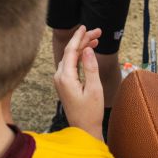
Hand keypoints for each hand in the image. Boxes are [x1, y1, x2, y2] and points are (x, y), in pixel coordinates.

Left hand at [53, 26, 104, 140]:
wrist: (83, 130)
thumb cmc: (90, 112)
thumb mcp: (94, 89)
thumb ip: (90, 68)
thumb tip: (87, 50)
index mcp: (65, 77)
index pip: (70, 51)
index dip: (78, 37)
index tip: (85, 27)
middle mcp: (59, 77)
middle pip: (70, 52)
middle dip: (83, 40)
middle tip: (98, 32)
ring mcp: (60, 80)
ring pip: (70, 57)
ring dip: (82, 47)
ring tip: (96, 39)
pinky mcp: (64, 84)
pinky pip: (70, 65)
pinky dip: (79, 56)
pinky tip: (88, 52)